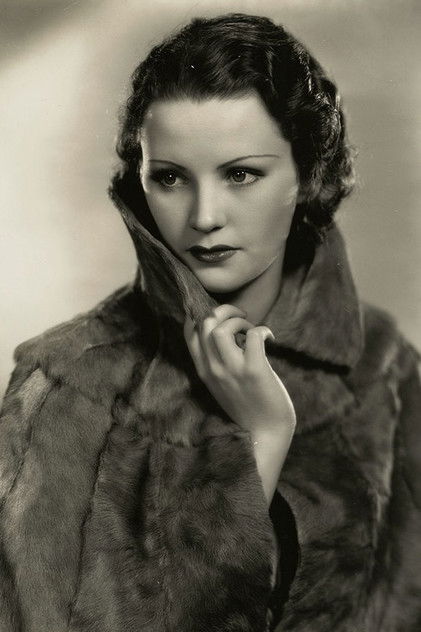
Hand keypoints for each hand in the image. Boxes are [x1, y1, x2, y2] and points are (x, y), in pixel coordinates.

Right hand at [183, 304, 295, 438]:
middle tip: (241, 317)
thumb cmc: (248, 405)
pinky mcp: (254, 371)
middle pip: (204, 323)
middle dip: (223, 310)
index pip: (189, 332)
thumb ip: (218, 361)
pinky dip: (263, 330)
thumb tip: (228, 330)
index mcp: (203, 370)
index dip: (201, 314)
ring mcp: (232, 371)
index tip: (219, 314)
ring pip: (222, 328)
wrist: (265, 433)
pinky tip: (270, 338)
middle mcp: (213, 369)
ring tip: (251, 329)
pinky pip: (254, 336)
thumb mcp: (221, 383)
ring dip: (239, 321)